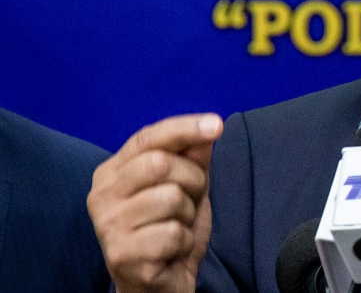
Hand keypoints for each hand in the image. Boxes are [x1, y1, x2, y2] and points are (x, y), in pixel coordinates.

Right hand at [88, 114, 223, 292]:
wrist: (161, 283)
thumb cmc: (171, 228)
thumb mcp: (188, 186)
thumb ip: (194, 156)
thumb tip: (209, 127)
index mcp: (113, 172)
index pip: (148, 137)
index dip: (184, 128)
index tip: (217, 125)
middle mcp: (101, 195)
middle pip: (159, 164)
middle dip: (192, 179)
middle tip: (191, 199)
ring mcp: (107, 226)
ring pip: (169, 198)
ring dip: (188, 213)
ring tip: (177, 227)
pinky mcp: (120, 254)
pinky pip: (172, 233)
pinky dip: (184, 241)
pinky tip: (172, 250)